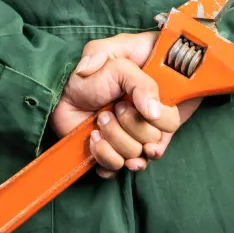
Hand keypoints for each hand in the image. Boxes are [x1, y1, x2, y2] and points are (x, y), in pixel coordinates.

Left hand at [50, 32, 202, 177]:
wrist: (61, 92)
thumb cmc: (92, 74)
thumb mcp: (117, 62)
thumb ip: (141, 82)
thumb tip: (153, 112)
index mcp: (153, 102)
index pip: (172, 122)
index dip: (159, 121)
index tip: (141, 110)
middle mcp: (145, 124)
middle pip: (155, 143)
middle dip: (131, 127)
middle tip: (113, 109)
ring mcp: (129, 141)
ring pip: (136, 158)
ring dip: (114, 139)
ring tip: (99, 121)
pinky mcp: (111, 155)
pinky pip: (117, 169)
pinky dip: (105, 157)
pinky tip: (95, 140)